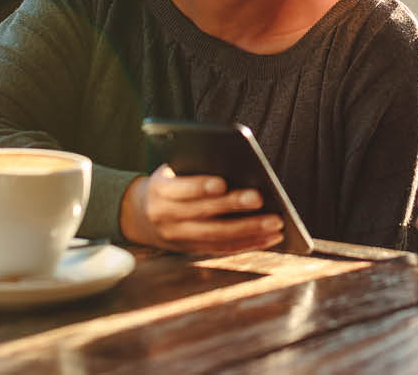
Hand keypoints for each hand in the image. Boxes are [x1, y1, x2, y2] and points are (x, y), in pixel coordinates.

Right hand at [120, 165, 283, 253]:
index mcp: (160, 191)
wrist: (140, 214)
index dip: (200, 187)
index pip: (180, 189)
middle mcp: (166, 217)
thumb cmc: (170, 182)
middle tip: (261, 198)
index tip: (222, 182)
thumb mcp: (172, 170)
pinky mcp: (193, 250)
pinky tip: (270, 237)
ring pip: (217, 236)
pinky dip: (249, 244)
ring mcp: (179, 238)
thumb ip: (195, 169)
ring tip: (276, 222)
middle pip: (203, 214)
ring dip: (249, 230)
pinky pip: (223, 249)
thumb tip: (237, 167)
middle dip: (233, 206)